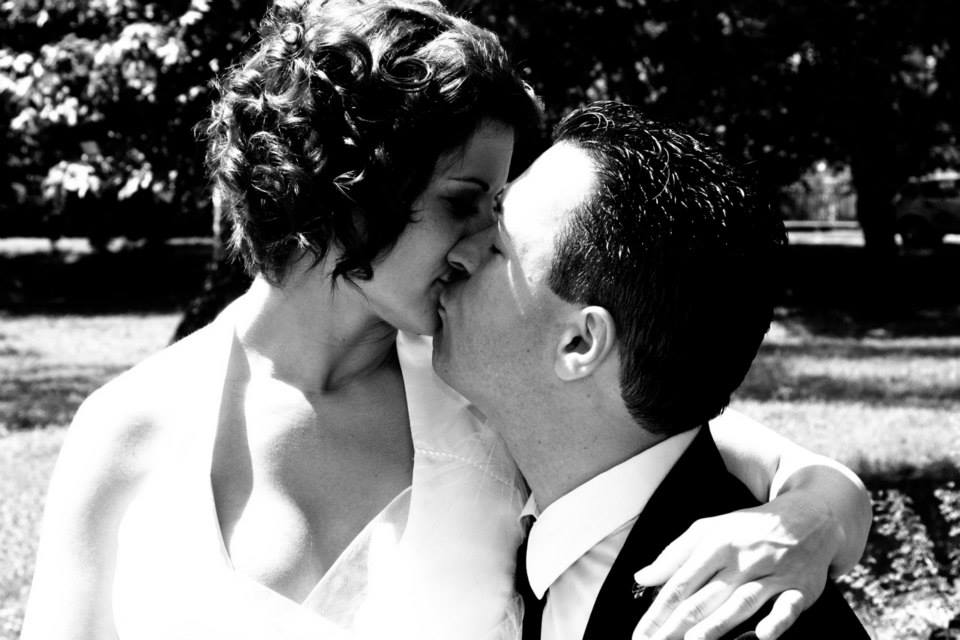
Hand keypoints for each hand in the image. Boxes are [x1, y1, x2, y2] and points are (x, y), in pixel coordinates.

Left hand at [630, 492, 840, 639]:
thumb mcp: (710, 529)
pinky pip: (789, 606)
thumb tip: (643, 577)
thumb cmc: (750, 528)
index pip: (681, 582)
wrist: (810, 516)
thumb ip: (675, 554)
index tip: (641, 634)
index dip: (658, 611)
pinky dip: (778, 620)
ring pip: (741, 602)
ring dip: (717, 625)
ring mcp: (773, 573)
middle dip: (677, 625)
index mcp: (716, 543)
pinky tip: (764, 636)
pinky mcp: (801, 588)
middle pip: (705, 597)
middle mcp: (743, 558)